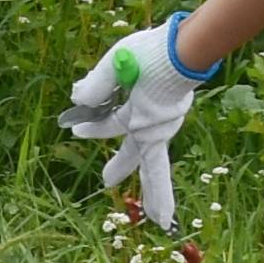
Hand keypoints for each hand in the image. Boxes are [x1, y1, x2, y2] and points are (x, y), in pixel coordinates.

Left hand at [58, 9, 227, 227]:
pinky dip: (159, 166)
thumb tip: (77, 99)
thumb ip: (96, 83)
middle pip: (138, 160)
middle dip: (123, 172)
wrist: (189, 48)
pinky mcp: (173, 118)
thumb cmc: (152, 52)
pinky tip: (151, 160)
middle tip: (108, 185)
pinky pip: (162, 150)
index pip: (107, 126)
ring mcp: (167, 125)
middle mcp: (155, 128)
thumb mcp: (117, 62)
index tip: (74, 128)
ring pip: (157, 163)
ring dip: (155, 188)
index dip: (90, 127)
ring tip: (158, 215)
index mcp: (139, 116)